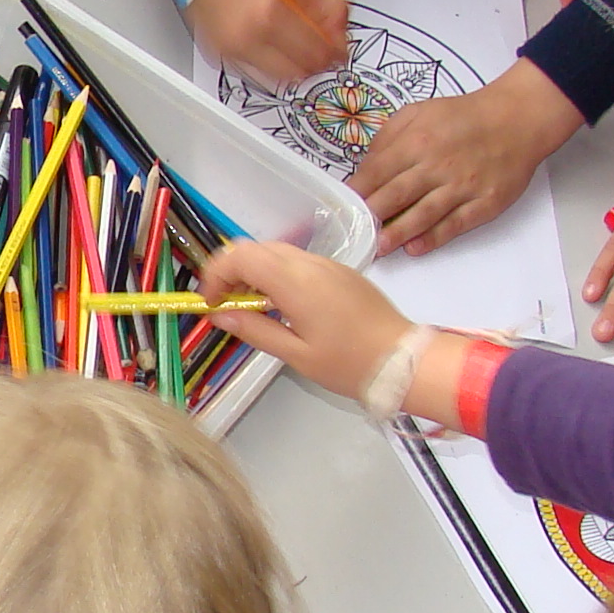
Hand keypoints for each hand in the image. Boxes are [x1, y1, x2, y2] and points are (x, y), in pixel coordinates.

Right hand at [184, 0, 346, 86]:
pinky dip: (271, 65)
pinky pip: (255, 70)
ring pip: (277, 76)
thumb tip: (338, 20)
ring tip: (303, 52)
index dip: (334, 52)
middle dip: (317, 63)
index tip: (340, 50)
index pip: (315, 50)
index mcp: (270, 11)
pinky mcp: (220, 51)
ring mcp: (231, 46)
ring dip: (295, 68)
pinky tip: (277, 48)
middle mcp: (248, 34)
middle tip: (326, 54)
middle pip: (298, 69)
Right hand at [198, 239, 426, 403]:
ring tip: (252, 307)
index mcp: (296, 282)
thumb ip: (254, 329)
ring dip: (255, 271)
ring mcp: (328, 264)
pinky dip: (278, 274)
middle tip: (225, 305)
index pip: (241, 256)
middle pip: (256, 248)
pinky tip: (281, 305)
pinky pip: (298, 261)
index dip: (216, 274)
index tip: (210, 302)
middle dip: (232, 271)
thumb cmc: (349, 364)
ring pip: (277, 252)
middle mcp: (310, 263)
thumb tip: (220, 315)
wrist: (403, 360)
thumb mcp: (295, 354)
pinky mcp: (340, 271)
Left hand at [351, 59, 581, 256]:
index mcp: (418, 141)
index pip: (378, 172)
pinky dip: (434, 238)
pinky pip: (455, 224)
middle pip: (396, 196)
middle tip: (355, 234)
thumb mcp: (419, 112)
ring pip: (423, 215)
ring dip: (398, 233)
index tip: (342, 208)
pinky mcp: (484, 203)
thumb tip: (366, 168)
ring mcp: (462, 186)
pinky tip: (416, 248)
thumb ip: (389, 138)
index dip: (358, 193)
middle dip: (372, 217)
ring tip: (380, 247)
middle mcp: (437, 165)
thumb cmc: (464, 116)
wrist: (516, 119)